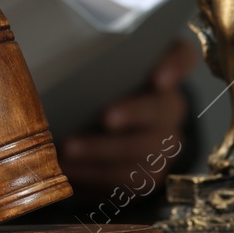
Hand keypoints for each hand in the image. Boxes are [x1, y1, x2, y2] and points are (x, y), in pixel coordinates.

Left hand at [57, 39, 198, 193]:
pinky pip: (128, 179)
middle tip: (105, 117)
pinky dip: (95, 174)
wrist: (118, 135)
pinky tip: (68, 169)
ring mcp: (165, 144)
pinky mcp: (150, 175)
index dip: (176, 66)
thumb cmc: (99, 90)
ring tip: (67, 150)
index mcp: (163, 69)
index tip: (159, 77)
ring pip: (142, 149)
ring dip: (102, 150)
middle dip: (133, 113)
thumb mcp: (99, 71)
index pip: (183, 56)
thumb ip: (90, 60)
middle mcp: (170, 106)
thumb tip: (50, 53)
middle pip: (161, 108)